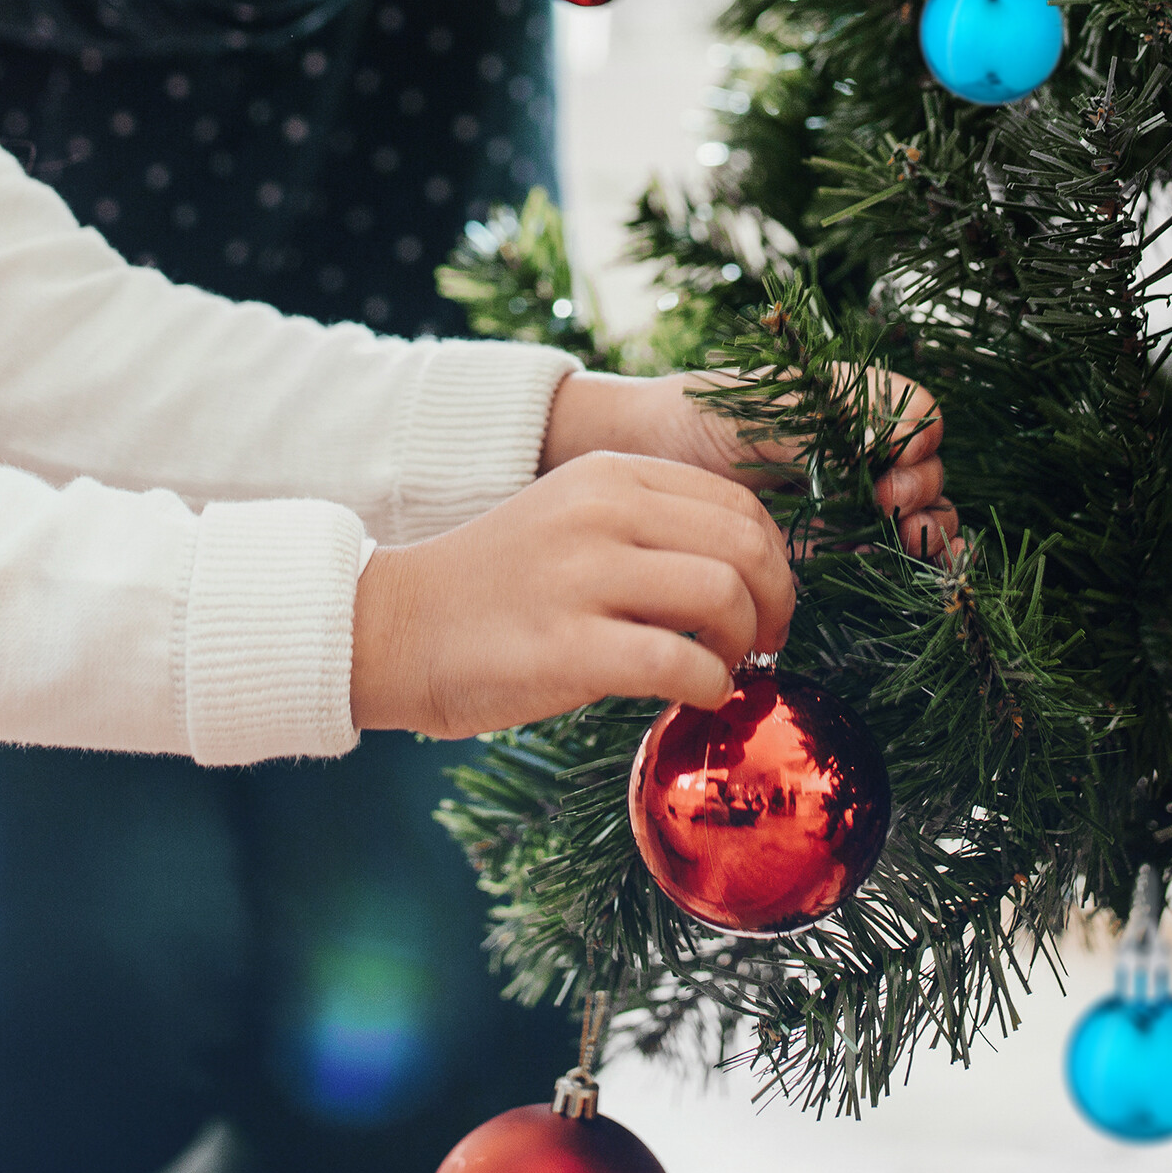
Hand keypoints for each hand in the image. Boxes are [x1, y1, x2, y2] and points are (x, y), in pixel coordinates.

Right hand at [348, 452, 793, 737]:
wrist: (395, 626)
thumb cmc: (496, 587)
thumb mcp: (571, 519)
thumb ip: (648, 526)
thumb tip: (747, 571)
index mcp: (608, 474)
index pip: (737, 501)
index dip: (774, 558)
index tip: (768, 601)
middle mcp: (601, 511)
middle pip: (745, 544)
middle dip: (776, 601)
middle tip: (765, 642)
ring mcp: (582, 576)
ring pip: (724, 595)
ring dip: (745, 644)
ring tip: (724, 669)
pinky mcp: (567, 647)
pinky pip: (680, 663)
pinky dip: (710, 687)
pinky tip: (696, 698)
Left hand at [543, 368, 954, 559]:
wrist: (652, 460)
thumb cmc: (702, 418)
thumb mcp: (761, 413)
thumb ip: (821, 427)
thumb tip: (880, 444)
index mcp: (849, 402)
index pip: (914, 409)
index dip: (914, 434)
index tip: (886, 459)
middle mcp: (862, 447)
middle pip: (927, 465)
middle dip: (921, 486)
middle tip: (886, 502)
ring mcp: (855, 494)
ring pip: (923, 509)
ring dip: (930, 526)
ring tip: (907, 540)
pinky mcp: (841, 539)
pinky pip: (894, 548)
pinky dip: (918, 557)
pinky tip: (914, 563)